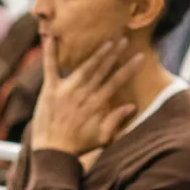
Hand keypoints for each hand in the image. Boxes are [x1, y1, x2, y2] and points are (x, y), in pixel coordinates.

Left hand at [30, 37, 142, 157]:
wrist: (52, 151)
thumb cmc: (79, 145)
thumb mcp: (103, 137)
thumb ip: (116, 120)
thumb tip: (133, 106)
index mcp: (97, 104)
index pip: (116, 82)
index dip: (129, 68)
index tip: (139, 56)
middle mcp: (83, 94)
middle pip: (102, 70)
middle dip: (114, 54)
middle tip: (123, 39)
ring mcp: (66, 90)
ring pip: (84, 67)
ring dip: (96, 53)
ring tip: (106, 41)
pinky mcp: (50, 89)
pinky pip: (50, 68)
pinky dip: (50, 53)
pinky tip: (50, 38)